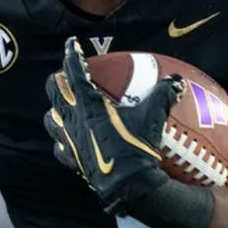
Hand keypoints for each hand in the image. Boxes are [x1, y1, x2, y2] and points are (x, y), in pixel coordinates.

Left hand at [43, 37, 184, 214]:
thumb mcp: (153, 118)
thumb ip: (163, 95)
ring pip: (50, 119)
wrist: (126, 184)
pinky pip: (59, 147)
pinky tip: (67, 141)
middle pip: (54, 91)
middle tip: (65, 76)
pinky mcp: (69, 159)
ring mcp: (68, 140)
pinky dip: (61, 141)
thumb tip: (177, 81)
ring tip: (62, 108)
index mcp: (88, 104)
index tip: (71, 44)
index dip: (71, 55)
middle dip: (57, 80)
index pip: (75, 72)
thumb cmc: (137, 147)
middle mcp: (72, 119)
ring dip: (55, 110)